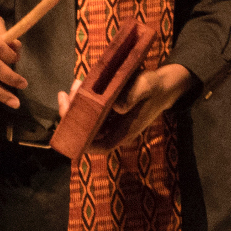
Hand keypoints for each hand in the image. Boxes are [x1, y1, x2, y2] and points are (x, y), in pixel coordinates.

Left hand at [57, 64, 194, 154]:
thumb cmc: (156, 87)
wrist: (164, 85)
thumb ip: (133, 95)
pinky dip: (84, 100)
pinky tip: (81, 84)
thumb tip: (116, 106)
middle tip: (66, 95)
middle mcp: (116, 129)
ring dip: (77, 106)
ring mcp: (112, 121)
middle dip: (73, 117)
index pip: (102, 145)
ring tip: (75, 85)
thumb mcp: (147, 86)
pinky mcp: (110, 111)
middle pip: (89, 132)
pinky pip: (92, 110)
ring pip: (88, 120)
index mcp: (126, 131)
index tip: (69, 130)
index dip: (84, 143)